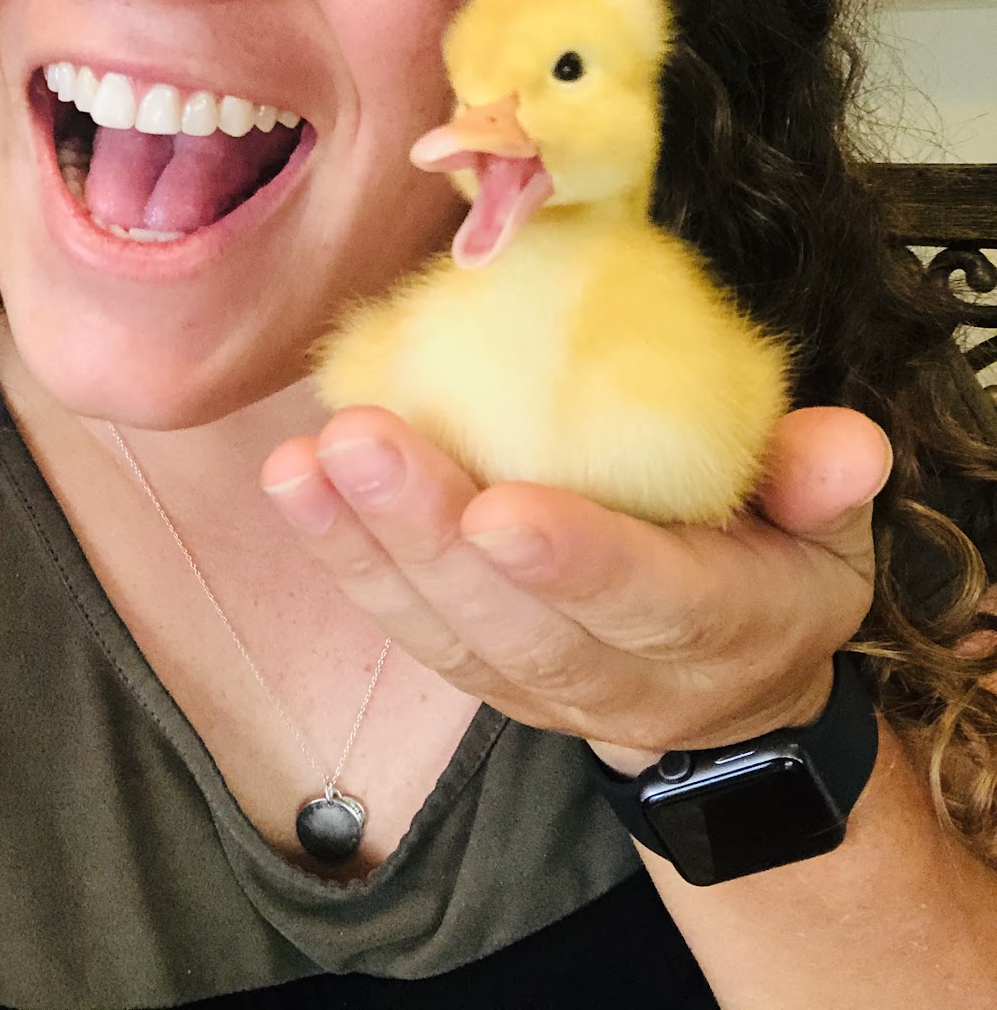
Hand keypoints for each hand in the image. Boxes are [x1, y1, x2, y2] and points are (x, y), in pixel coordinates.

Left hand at [260, 406, 889, 771]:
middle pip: (512, 621)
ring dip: (362, 546)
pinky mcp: (476, 668)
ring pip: (440, 629)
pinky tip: (296, 487)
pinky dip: (344, 561)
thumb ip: (824, 487)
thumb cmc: (768, 578)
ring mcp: (532, 683)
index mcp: (718, 627)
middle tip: (359, 441)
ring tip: (302, 465)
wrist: (724, 695)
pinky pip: (405, 624)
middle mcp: (615, 674)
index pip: (646, 603)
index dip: (576, 562)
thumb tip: (838, 442)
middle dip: (426, 534)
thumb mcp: (828, 539)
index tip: (497, 509)